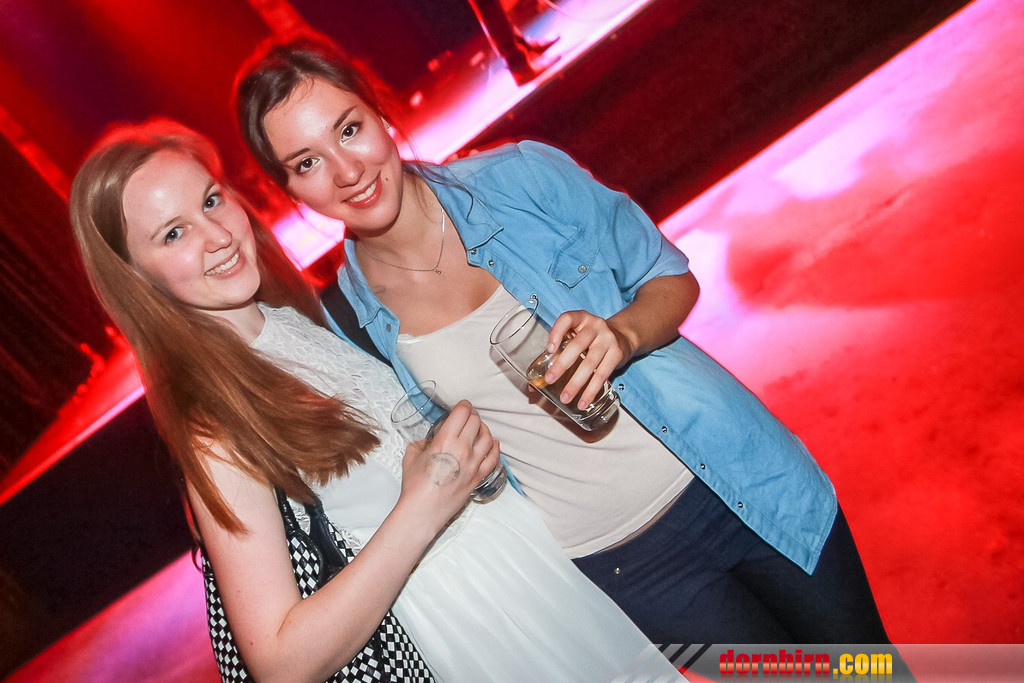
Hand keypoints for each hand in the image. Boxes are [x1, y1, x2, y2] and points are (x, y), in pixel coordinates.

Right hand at [399, 401, 499, 527]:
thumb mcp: (411, 456)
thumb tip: (429, 441)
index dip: (463, 406)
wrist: (423, 511)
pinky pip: (493, 458)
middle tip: (466, 417)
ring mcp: (474, 464)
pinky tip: (492, 443)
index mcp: (446, 440)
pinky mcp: (478, 477)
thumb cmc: (415, 485)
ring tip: (478, 429)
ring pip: (488, 437)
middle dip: (471, 416)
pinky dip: (494, 448)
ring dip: (483, 430)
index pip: (463, 413)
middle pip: (476, 422)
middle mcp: (463, 449)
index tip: (461, 406)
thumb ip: (422, 443)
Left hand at [545, 310, 634, 409]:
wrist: (623, 336)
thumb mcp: (578, 334)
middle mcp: (595, 326)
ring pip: (590, 363)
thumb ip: (559, 350)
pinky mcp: (617, 353)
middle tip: (550, 380)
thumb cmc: (591, 338)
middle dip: (562, 364)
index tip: (549, 349)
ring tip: (565, 397)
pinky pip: (602, 374)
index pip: (567, 319)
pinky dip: (591, 390)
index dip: (557, 332)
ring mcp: (607, 339)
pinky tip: (583, 401)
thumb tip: (533, 384)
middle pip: (577, 345)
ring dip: (576, 383)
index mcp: (581, 318)